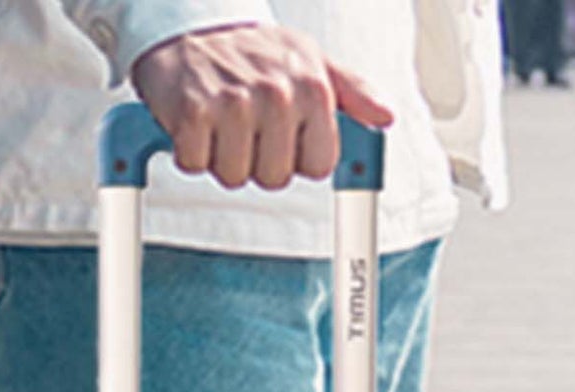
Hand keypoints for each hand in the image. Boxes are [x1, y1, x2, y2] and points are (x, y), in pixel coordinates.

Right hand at [131, 23, 391, 192]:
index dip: (297, 157)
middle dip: (257, 160)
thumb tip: (385, 116)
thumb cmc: (256, 52)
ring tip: (220, 120)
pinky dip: (190, 151)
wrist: (193, 30)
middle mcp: (277, 95)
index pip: (318, 167)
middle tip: (246, 124)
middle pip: (275, 179)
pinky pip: (195, 165)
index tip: (283, 132)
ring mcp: (233, 103)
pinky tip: (196, 121)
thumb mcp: (312, 62)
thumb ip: (353, 92)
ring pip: (234, 177)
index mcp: (313, 88)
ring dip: (222, 156)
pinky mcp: (193, 113)